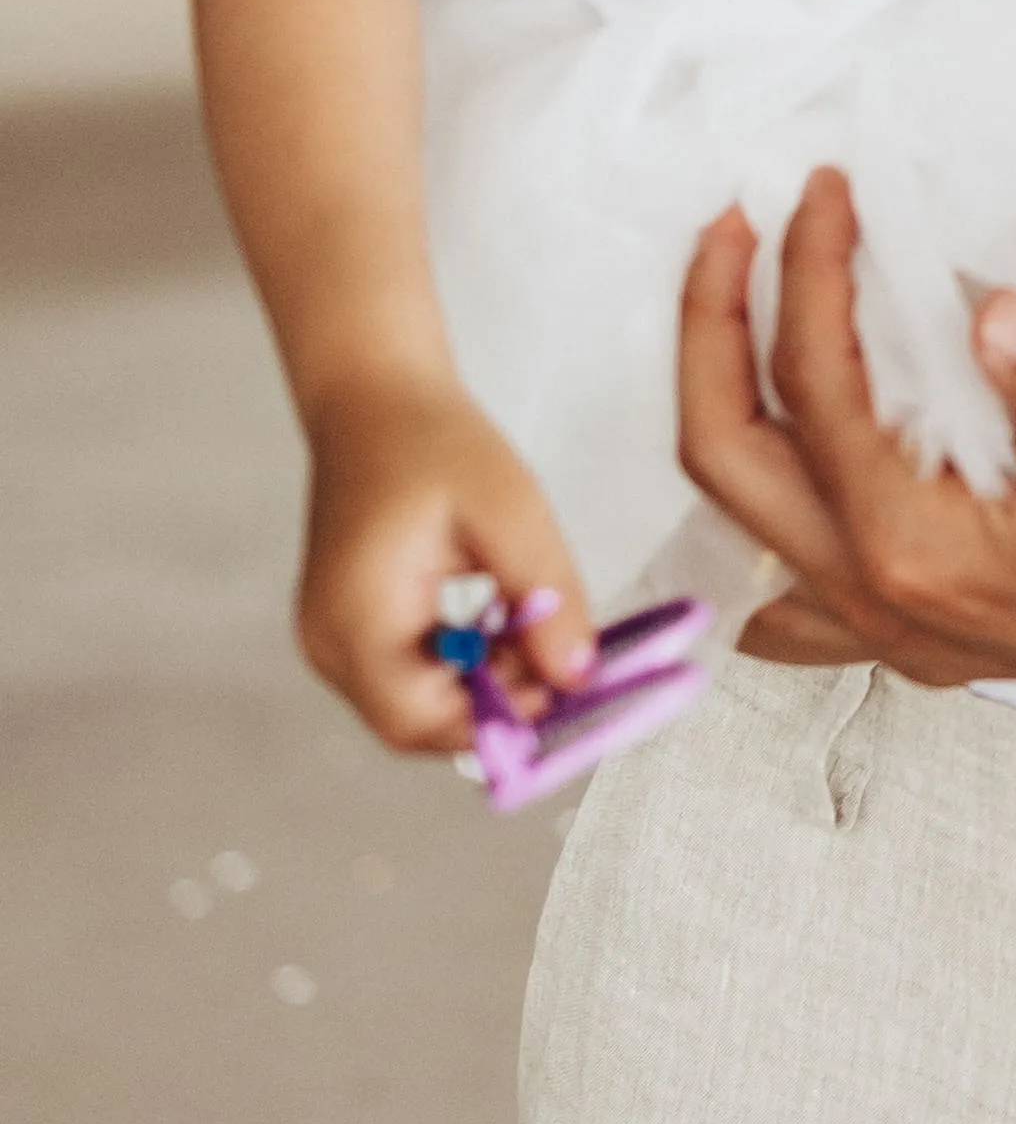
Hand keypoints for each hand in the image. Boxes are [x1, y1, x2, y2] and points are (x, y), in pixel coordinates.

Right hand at [296, 369, 592, 754]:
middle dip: (494, 705)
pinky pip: (405, 676)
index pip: (418, 720)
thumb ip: (546, 596)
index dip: (494, 722)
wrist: (374, 399)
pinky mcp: (346, 629)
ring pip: (414, 704)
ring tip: (530, 626)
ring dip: (482, 685)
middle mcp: (328, 642)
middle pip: (415, 724)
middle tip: (553, 655)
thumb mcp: (510, 510)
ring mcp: (330, 639)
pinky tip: (499, 621)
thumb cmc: (434, 442)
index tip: (559, 690)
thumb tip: (579, 676)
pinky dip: (460, 665)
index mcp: (357, 616)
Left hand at [678, 182, 1015, 699]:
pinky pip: (777, 571)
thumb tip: (1000, 316)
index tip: (825, 188)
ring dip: (721, 392)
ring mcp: (881, 622)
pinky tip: (780, 431)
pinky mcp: (904, 625)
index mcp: (922, 548)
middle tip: (734, 224)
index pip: (813, 384)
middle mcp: (877, 595)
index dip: (805, 270)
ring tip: (740, 295)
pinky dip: (760, 488)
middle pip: (725, 452)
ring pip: (737, 511)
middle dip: (711, 323)